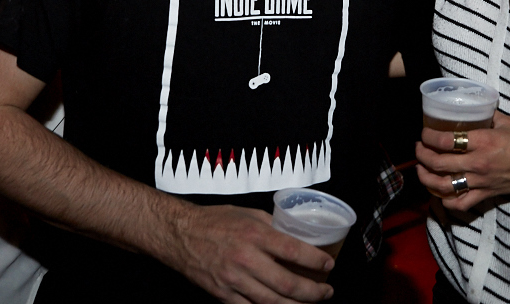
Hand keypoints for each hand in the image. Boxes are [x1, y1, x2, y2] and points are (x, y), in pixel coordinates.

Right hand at [158, 204, 334, 303]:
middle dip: (313, 292)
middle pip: (287, 284)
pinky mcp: (223, 295)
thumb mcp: (248, 214)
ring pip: (272, 303)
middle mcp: (246, 259)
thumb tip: (296, 237)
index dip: (316, 261)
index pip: (294, 251)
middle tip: (326, 292)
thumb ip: (273, 227)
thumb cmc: (215, 221)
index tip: (328, 265)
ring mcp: (234, 280)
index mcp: (255, 234)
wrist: (181, 234)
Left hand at [415, 111, 509, 211]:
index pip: (446, 141)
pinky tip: (440, 193)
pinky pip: (461, 204)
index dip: (429, 137)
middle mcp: (478, 164)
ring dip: (427, 179)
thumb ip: (487, 115)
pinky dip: (446, 201)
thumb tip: (472, 107)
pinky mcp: (487, 195)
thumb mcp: (507, 121)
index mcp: (483, 142)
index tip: (424, 132)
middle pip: (439, 163)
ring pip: (444, 186)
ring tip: (421, 170)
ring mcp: (481, 182)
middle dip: (422, 155)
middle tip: (419, 148)